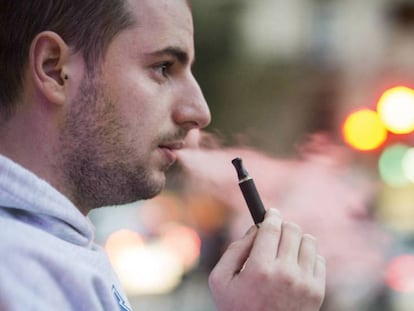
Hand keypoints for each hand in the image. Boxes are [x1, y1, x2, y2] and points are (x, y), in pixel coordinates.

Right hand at [209, 208, 325, 310]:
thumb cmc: (237, 308)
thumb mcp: (220, 280)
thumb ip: (234, 250)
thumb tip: (255, 228)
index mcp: (259, 269)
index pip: (272, 228)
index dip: (271, 215)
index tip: (271, 212)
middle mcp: (285, 274)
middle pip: (292, 229)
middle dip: (282, 226)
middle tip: (275, 232)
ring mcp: (304, 283)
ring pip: (308, 240)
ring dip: (296, 239)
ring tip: (285, 250)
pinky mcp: (317, 292)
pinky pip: (318, 258)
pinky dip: (307, 257)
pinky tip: (295, 266)